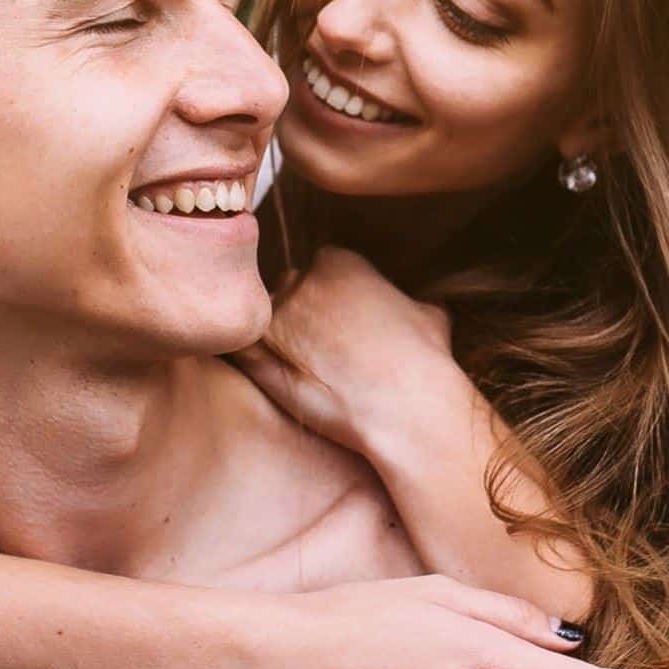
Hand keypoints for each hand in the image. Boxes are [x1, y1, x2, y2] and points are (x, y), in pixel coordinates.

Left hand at [230, 247, 467, 460]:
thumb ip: (404, 299)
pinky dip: (249, 361)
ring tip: (307, 375)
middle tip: (323, 352)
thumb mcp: (429, 313)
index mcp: (338, 260)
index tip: (341, 326)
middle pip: (288, 292)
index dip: (330, 299)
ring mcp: (275, 316)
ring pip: (266, 323)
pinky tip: (274, 380)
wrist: (408, 407)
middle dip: (301, 316)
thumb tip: (409, 307)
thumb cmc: (425, 362)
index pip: (319, 270)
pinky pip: (239, 349)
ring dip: (279, 343)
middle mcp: (301, 279)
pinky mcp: (257, 355)